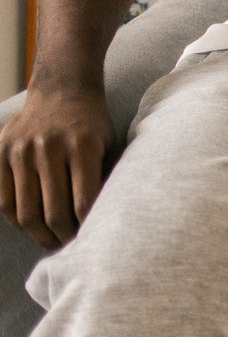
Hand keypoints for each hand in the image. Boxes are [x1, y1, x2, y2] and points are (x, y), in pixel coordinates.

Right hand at [0, 85, 111, 248]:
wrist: (62, 89)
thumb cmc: (92, 123)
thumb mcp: (107, 143)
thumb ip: (103, 176)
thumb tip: (103, 222)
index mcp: (82, 146)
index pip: (84, 202)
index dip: (87, 228)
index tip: (93, 239)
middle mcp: (49, 148)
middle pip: (53, 212)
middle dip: (64, 236)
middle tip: (73, 246)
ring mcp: (22, 152)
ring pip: (26, 211)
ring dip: (40, 234)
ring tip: (53, 241)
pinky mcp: (2, 154)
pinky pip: (5, 200)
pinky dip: (17, 220)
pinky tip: (31, 226)